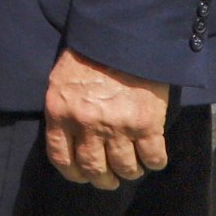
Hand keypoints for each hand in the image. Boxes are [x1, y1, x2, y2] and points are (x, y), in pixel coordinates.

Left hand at [42, 48, 170, 188]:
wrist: (122, 36)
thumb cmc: (89, 57)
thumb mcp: (61, 82)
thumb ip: (64, 111)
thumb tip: (70, 141)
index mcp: (60, 112)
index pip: (61, 157)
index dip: (74, 173)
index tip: (83, 176)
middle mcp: (86, 124)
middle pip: (94, 168)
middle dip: (103, 179)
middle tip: (111, 179)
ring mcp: (117, 126)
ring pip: (124, 168)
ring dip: (129, 172)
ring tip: (132, 167)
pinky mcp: (146, 124)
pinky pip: (153, 158)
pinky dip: (154, 163)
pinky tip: (153, 158)